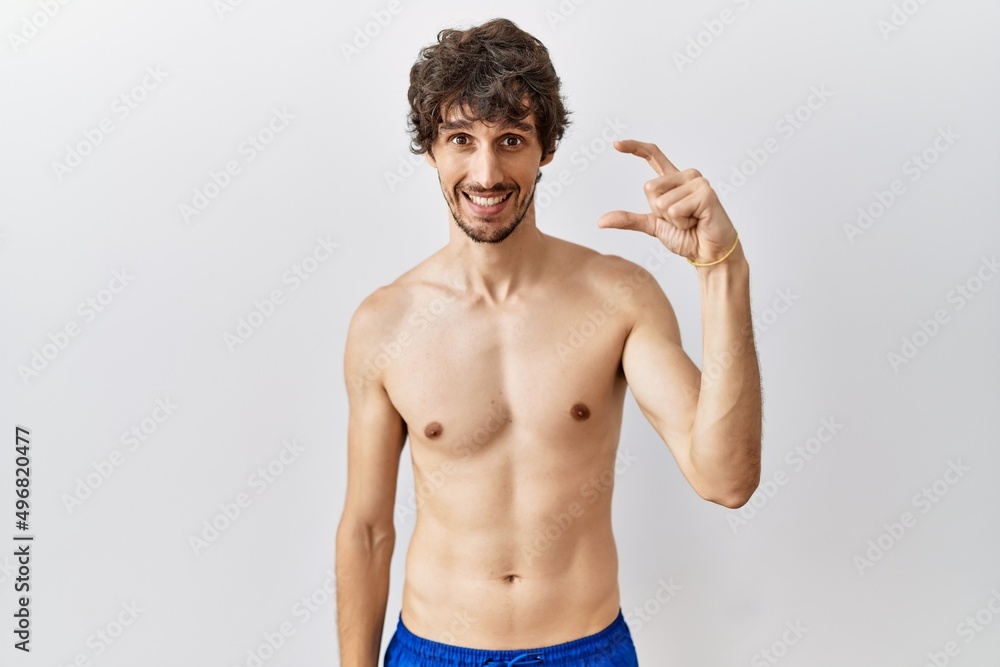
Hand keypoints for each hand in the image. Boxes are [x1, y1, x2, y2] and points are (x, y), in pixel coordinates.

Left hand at [598, 140, 738, 264]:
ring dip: (672, 220)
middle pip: (649, 188)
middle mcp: (686, 176)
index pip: (653, 156)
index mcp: (674, 181)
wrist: (708, 253)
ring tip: (690, 221)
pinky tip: (697, 221)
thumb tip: (601, 221)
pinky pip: (675, 210)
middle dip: (658, 211)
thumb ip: (629, 219)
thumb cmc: (686, 237)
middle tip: (680, 220)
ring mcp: (697, 182)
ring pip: (661, 201)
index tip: (616, 144)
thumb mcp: (652, 226)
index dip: (634, 148)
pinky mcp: (706, 193)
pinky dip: (681, 222)